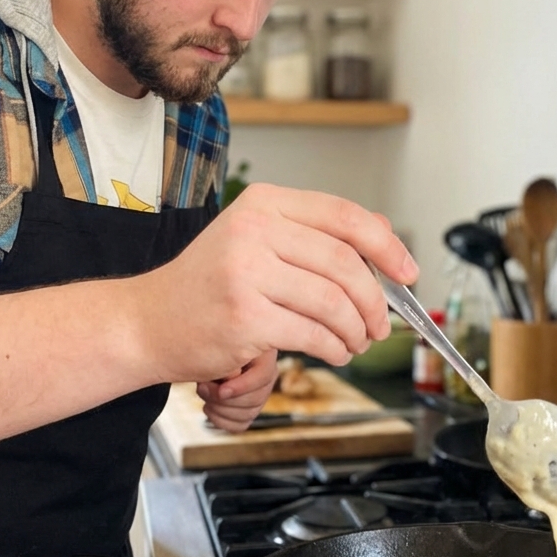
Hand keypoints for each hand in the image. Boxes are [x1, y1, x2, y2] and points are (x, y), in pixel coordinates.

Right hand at [132, 183, 417, 385]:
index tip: (408, 272)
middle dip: (376, 302)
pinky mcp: (245, 318)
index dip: (387, 246)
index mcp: (264, 205)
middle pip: (346, 264)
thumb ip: (316, 235)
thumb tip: (384, 236)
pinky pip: (314, 335)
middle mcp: (255, 231)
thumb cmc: (207, 285)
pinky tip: (334, 352)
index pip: (345, 217)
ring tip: (355, 342)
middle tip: (380, 324)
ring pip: (334, 303)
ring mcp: (247, 274)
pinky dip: (335, 349)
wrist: (149, 321)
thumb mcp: (258, 242)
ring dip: (357, 330)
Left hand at [196, 349, 277, 432]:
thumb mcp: (220, 350)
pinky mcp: (249, 411)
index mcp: (264, 356)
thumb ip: (228, 363)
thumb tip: (231, 378)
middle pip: (256, 399)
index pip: (263, 377)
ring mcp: (260, 396)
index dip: (241, 387)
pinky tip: (208, 407)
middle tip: (202, 387)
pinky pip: (240, 424)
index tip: (221, 390)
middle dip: (224, 399)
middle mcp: (268, 376)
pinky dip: (220, 420)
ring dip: (219, 409)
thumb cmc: (213, 348)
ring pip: (247, 414)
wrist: (207, 355)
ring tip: (204, 394)